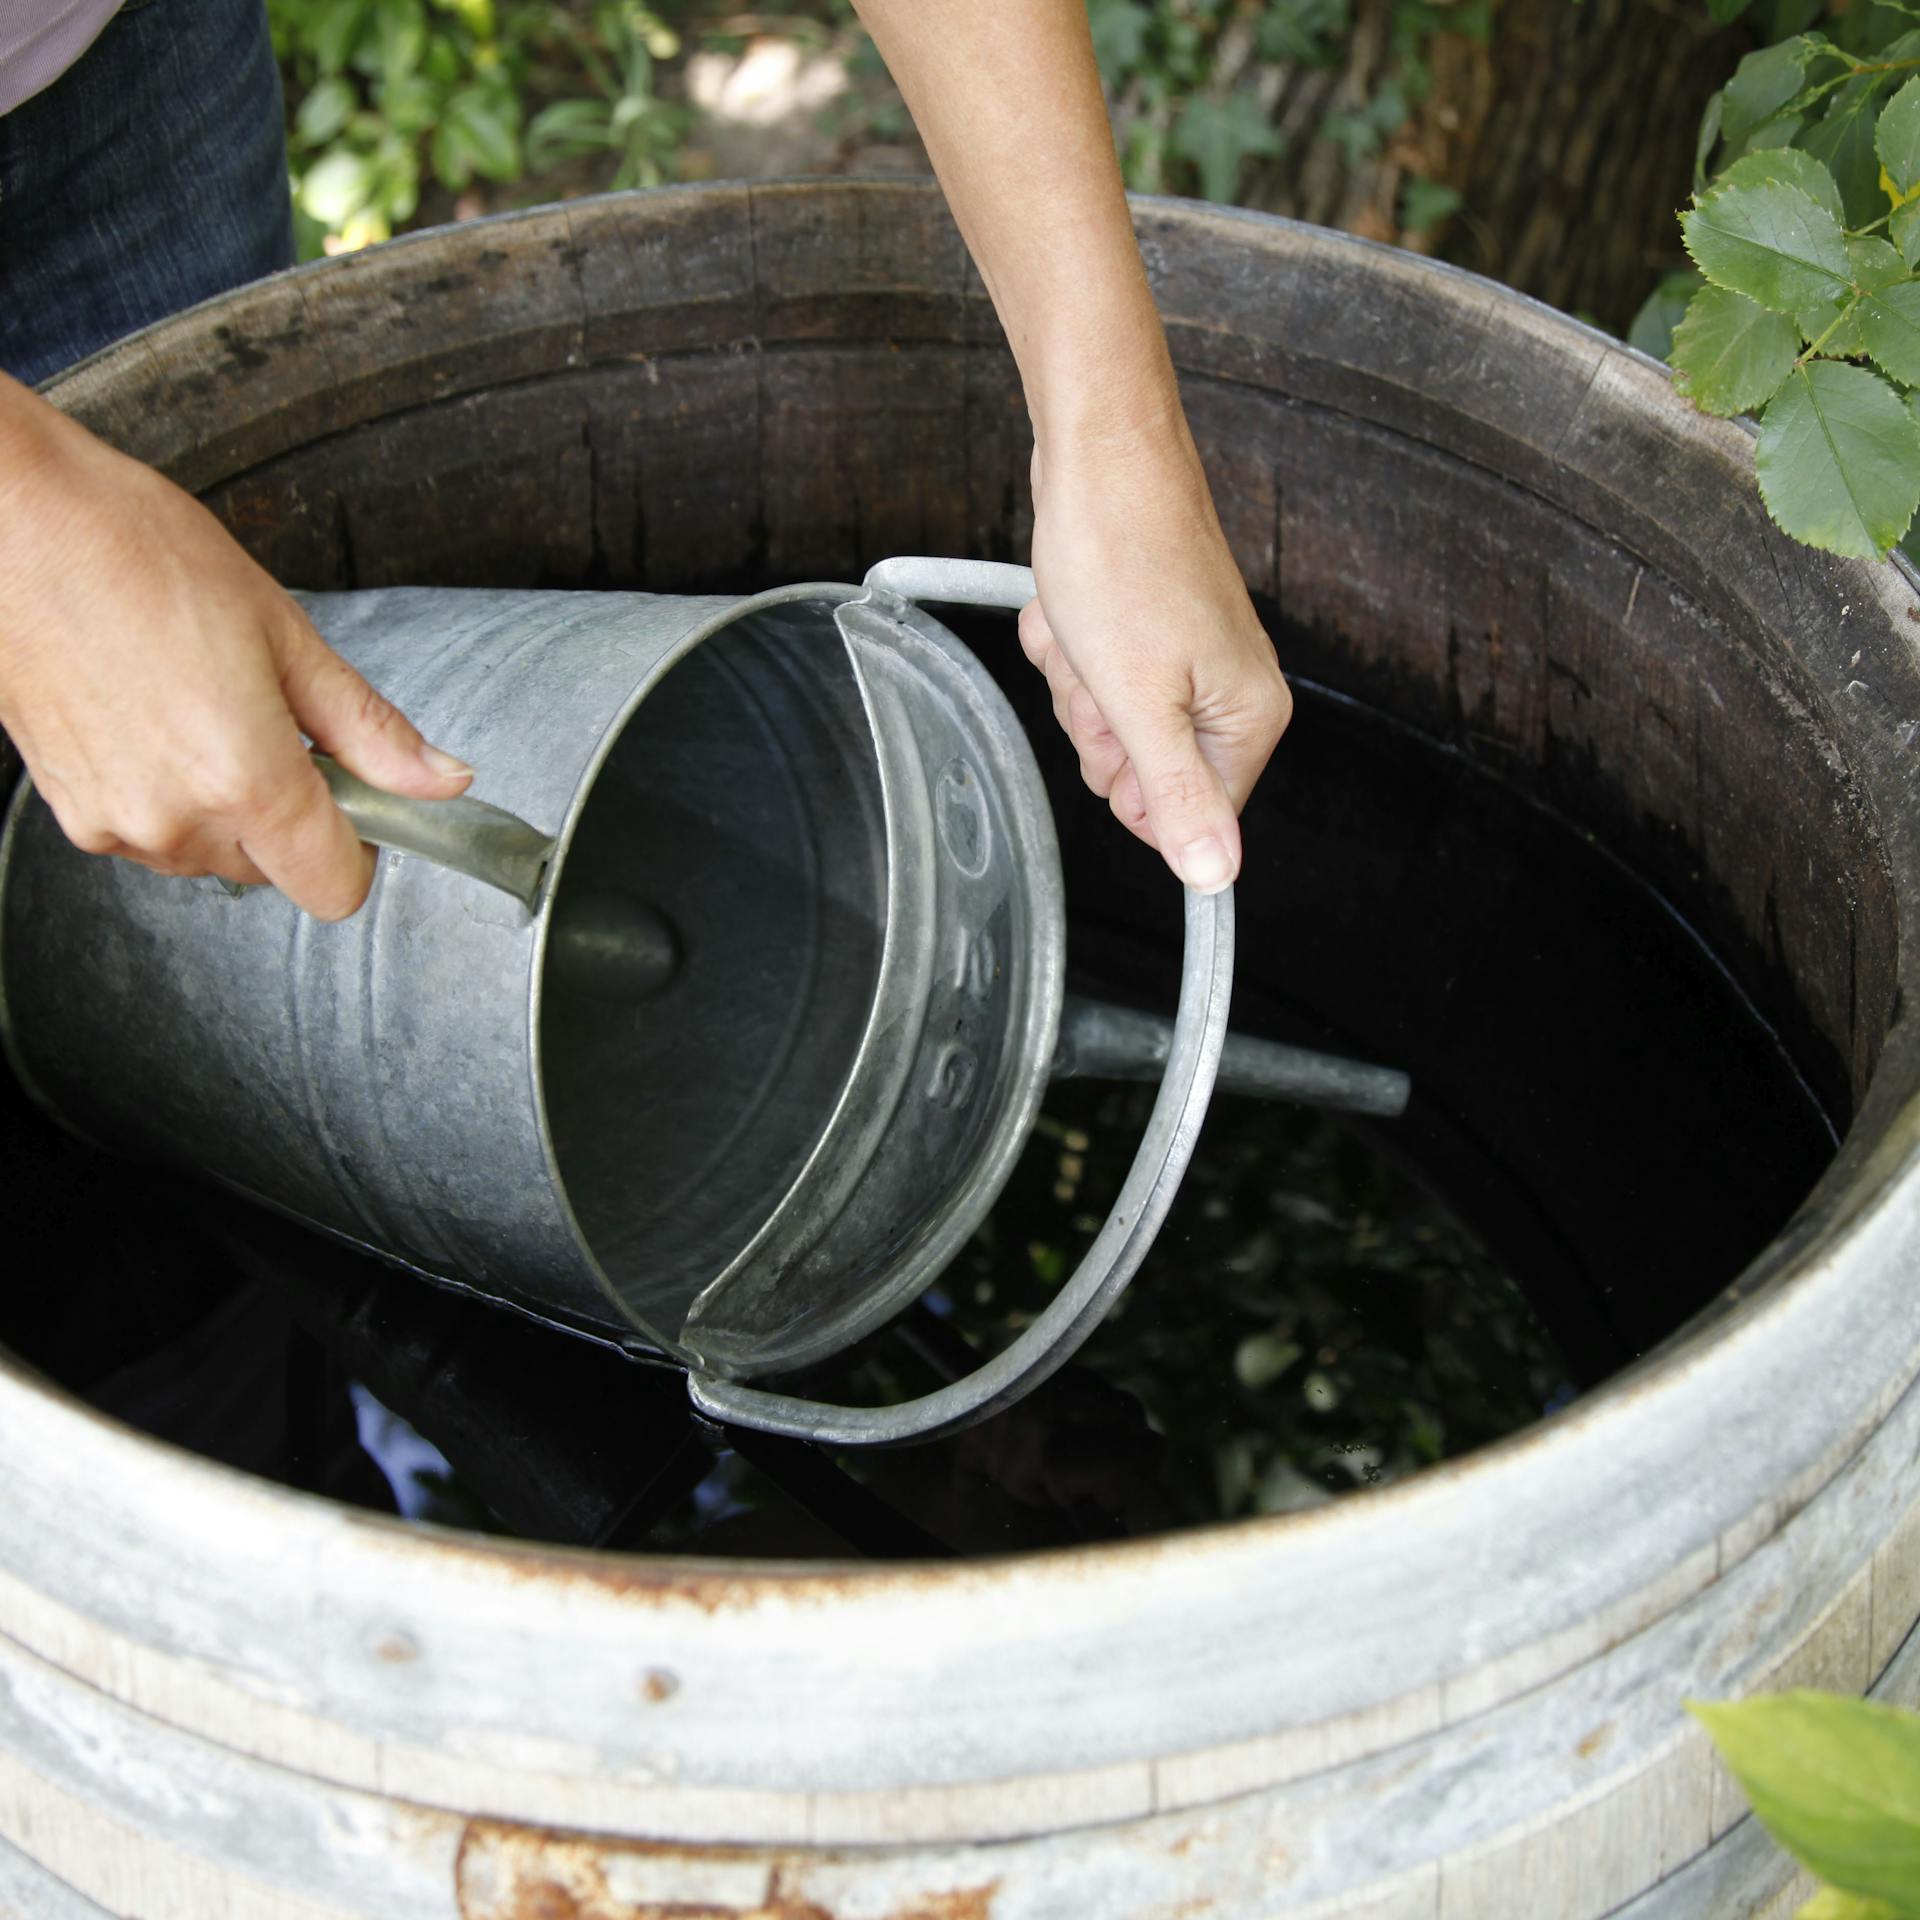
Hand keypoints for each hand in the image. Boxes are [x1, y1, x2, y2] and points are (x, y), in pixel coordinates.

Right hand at [0, 379, 470, 919]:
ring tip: (197, 702)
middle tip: (268, 717)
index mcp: (245, 781)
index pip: (336, 889)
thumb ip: (369, 729)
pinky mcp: (70, 812)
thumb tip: (442, 780)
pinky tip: (152, 714)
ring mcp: (115, 824)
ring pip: (212, 852)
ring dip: (225, 801)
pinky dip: (169, 791)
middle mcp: (176, 821)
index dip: (362, 847)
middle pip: (274, 867)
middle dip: (289, 809)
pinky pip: (153, 831)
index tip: (357, 795)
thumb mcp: (284, 634)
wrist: (11, 523)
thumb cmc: (135, 554)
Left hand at [1019, 419, 1291, 892]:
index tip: (1118, 720)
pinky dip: (1068, 640)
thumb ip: (1177, 798)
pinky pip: (1089, 669)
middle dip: (1093, 718)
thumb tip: (1216, 879)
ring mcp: (1185, 656)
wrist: (1098, 452)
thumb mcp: (1138, 703)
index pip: (1182, 816)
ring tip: (1088, 621)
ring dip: (1074, 675)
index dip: (1129, 780)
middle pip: (1135, 767)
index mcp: (1248, 717)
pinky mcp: (1146, 627)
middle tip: (1100, 662)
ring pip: (1102, 717)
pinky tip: (1076, 602)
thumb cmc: (1120, 556)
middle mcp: (1228, 690)